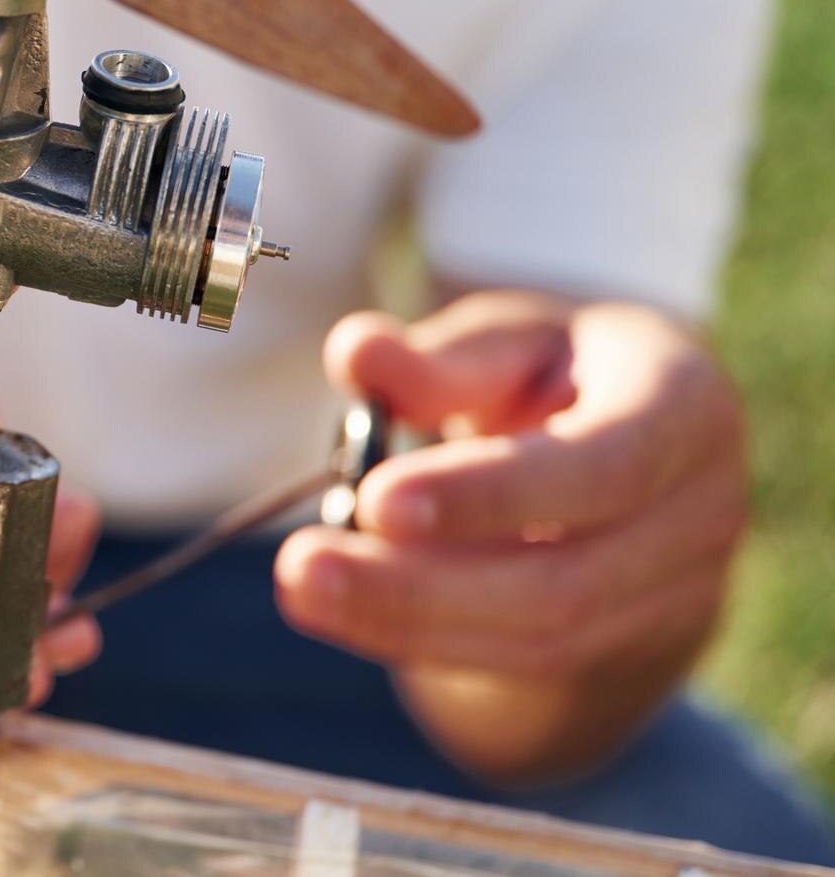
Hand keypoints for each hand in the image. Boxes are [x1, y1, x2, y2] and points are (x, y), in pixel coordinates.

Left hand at [276, 291, 744, 685]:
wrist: (635, 456)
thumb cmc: (559, 375)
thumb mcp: (512, 339)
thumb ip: (441, 355)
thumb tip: (357, 353)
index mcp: (684, 408)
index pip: (604, 466)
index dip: (494, 493)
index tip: (378, 499)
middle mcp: (699, 513)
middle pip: (563, 580)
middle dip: (422, 585)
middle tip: (301, 566)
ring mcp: (676, 593)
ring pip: (538, 638)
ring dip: (408, 622)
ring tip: (303, 586)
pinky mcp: (624, 646)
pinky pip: (519, 660)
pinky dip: (421, 637)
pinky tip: (343, 608)